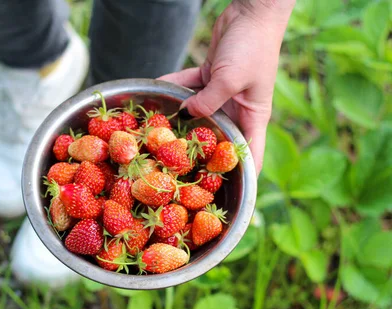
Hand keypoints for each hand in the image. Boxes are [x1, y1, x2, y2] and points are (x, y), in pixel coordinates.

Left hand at [160, 0, 294, 173]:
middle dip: (198, 150)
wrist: (252, 11)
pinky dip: (173, 89)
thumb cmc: (252, 46)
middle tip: (173, 165)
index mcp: (253, 116)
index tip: (221, 191)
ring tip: (157, 134)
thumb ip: (208, 101)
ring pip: (198, 113)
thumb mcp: (231, 78)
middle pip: (217, 137)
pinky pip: (187, 89)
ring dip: (180, 119)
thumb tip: (187, 116)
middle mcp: (237, 109)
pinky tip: (155, 92)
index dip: (240, 174)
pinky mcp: (209, 78)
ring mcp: (222, 94)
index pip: (250, 153)